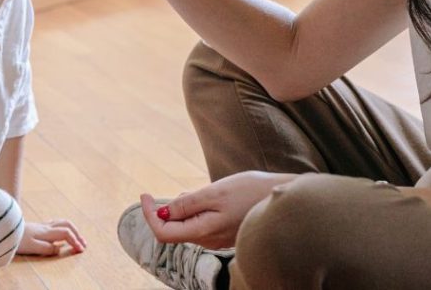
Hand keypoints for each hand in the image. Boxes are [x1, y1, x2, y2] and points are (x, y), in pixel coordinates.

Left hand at [17, 219, 86, 255]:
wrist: (5, 229)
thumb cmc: (18, 239)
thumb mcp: (33, 247)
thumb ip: (48, 248)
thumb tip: (60, 248)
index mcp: (47, 232)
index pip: (66, 234)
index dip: (75, 241)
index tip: (81, 250)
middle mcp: (46, 227)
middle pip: (67, 225)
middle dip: (77, 233)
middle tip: (83, 244)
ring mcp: (41, 225)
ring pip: (61, 222)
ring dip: (72, 229)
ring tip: (77, 237)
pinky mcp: (37, 226)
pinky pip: (55, 223)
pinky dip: (63, 227)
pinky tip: (61, 233)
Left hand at [140, 171, 293, 249]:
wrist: (286, 198)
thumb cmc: (251, 192)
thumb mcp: (214, 192)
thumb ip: (187, 204)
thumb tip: (162, 213)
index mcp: (204, 231)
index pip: (164, 233)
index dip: (148, 215)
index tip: (145, 195)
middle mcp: (209, 240)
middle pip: (174, 229)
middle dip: (165, 210)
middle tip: (165, 191)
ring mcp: (218, 237)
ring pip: (187, 225)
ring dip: (180, 209)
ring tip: (190, 192)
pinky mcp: (226, 231)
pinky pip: (200, 223)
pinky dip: (194, 210)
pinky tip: (204, 197)